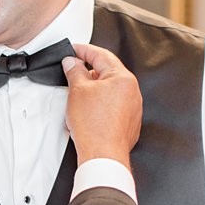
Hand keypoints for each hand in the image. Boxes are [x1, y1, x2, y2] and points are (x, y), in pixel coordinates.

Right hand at [63, 44, 140, 166]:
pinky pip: (113, 104)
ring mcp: (132, 107)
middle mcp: (132, 90)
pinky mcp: (129, 121)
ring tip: (78, 94)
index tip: (73, 49)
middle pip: (107, 72)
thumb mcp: (77, 91)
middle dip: (88, 70)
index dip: (84, 50)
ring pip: (110, 89)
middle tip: (72, 70)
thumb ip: (75, 71)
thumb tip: (72, 62)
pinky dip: (100, 102)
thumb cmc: (95, 127)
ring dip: (94, 87)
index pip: (101, 55)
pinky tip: (88, 109)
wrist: (103, 155)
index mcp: (123, 78)